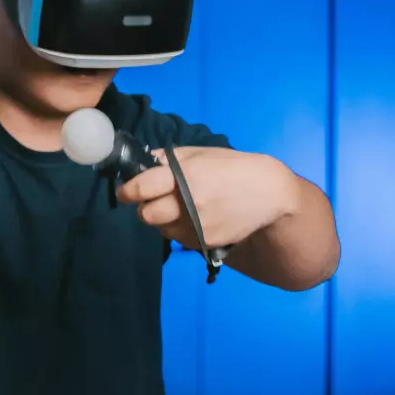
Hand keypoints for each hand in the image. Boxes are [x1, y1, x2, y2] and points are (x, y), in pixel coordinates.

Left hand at [114, 147, 294, 249]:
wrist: (268, 193)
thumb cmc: (233, 167)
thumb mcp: (202, 153)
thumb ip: (171, 158)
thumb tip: (146, 162)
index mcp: (184, 174)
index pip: (141, 188)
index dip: (128, 191)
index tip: (126, 192)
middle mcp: (187, 201)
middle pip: (146, 215)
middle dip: (144, 208)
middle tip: (153, 201)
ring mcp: (197, 225)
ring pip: (161, 229)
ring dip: (163, 220)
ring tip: (179, 208)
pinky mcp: (205, 241)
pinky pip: (179, 238)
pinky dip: (180, 229)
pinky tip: (195, 218)